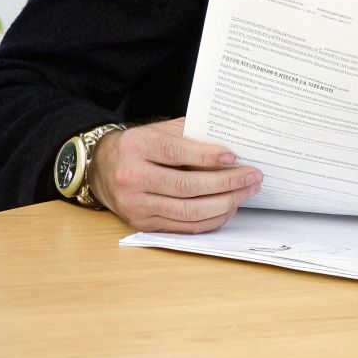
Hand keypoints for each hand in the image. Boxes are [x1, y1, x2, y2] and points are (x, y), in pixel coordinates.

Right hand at [92, 117, 263, 231]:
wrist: (104, 168)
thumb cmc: (141, 146)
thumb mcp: (161, 131)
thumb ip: (192, 134)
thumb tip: (232, 143)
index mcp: (137, 147)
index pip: (176, 153)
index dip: (207, 156)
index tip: (234, 157)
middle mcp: (132, 178)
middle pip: (186, 186)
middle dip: (227, 183)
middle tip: (253, 176)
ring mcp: (136, 204)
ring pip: (188, 211)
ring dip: (225, 204)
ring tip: (247, 192)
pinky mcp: (143, 223)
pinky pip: (184, 227)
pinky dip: (211, 220)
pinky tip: (229, 208)